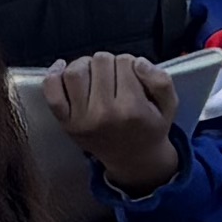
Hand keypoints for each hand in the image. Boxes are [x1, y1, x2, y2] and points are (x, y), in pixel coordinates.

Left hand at [47, 50, 182, 195]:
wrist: (134, 159)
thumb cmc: (149, 128)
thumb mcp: (169, 106)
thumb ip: (161, 80)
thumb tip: (137, 62)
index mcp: (131, 109)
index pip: (124, 62)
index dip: (130, 63)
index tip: (133, 75)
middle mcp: (104, 114)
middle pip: (100, 62)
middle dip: (110, 63)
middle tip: (116, 77)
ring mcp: (81, 118)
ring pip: (75, 71)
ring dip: (85, 65)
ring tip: (95, 74)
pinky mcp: (66, 122)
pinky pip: (52, 92)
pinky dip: (53, 75)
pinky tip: (61, 67)